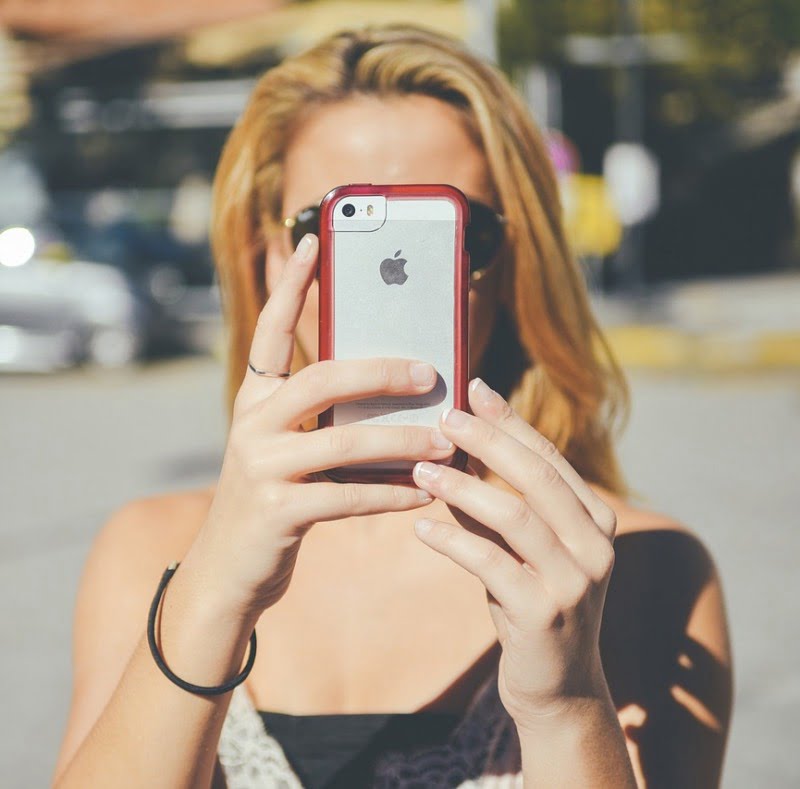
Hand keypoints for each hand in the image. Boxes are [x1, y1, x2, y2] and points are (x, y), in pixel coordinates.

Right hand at [186, 233, 454, 618]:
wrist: (229, 570)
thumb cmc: (275, 498)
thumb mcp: (290, 448)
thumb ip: (328, 418)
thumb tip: (401, 392)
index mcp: (254, 399)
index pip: (270, 331)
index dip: (291, 286)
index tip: (312, 241)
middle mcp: (250, 423)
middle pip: (322, 378)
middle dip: (382, 372)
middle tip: (430, 372)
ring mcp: (259, 466)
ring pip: (345, 440)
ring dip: (404, 442)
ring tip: (446, 442)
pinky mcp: (276, 511)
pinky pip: (349, 496)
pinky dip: (392, 493)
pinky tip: (423, 491)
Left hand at [410, 377, 617, 730]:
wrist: (558, 687)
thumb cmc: (532, 603)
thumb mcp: (520, 549)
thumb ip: (496, 504)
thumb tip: (450, 453)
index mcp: (596, 519)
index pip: (549, 456)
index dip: (510, 420)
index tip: (474, 388)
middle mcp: (596, 545)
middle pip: (537, 476)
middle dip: (489, 440)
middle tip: (444, 417)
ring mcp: (575, 581)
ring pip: (515, 516)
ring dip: (463, 488)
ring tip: (421, 470)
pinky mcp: (544, 614)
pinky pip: (491, 564)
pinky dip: (453, 541)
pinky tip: (421, 529)